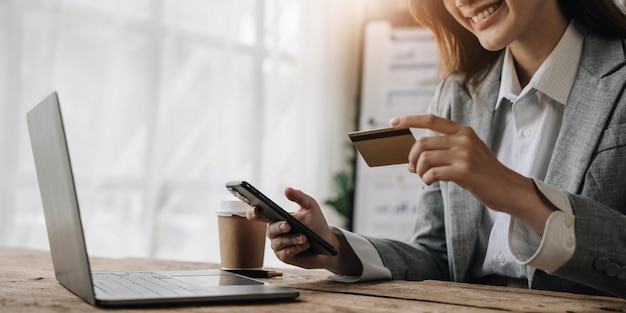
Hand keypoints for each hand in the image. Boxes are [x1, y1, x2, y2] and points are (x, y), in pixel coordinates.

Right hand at [246, 187, 343, 270]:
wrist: (328, 242)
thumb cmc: (316, 223)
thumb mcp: (310, 207)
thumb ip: (299, 197)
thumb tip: (287, 189)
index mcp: (276, 218)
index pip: (259, 215)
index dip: (253, 213)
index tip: (256, 209)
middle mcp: (274, 233)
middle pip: (269, 230)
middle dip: (279, 227)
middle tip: (288, 225)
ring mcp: (279, 246)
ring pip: (279, 242)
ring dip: (292, 239)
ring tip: (305, 236)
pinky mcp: (285, 257)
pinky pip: (287, 252)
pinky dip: (297, 247)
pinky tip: (306, 244)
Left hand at [390, 114, 554, 232]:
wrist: (508, 189)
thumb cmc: (483, 174)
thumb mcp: (464, 156)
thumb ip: (441, 154)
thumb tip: (410, 163)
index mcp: (463, 131)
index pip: (431, 119)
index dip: (410, 120)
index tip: (393, 122)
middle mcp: (463, 139)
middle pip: (422, 143)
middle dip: (412, 157)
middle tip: (413, 168)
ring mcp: (465, 154)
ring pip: (425, 159)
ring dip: (419, 171)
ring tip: (425, 178)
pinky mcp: (465, 171)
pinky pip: (432, 173)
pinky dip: (426, 179)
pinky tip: (431, 183)